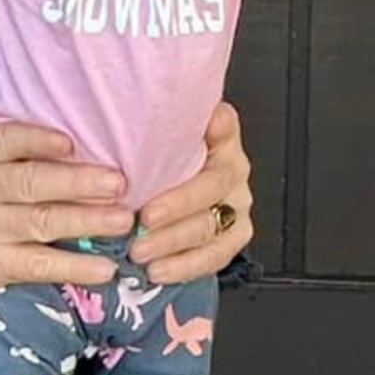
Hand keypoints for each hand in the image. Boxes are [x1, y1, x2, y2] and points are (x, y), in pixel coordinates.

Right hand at [0, 118, 132, 329]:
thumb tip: (46, 106)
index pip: (7, 138)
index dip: (41, 140)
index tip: (74, 143)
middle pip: (34, 182)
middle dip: (81, 182)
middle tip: (121, 182)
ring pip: (43, 222)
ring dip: (88, 222)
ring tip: (124, 220)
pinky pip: (38, 265)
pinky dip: (73, 268)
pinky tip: (104, 268)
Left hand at [129, 102, 255, 284]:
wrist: (176, 185)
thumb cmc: (161, 155)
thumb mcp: (156, 132)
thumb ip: (155, 120)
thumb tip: (137, 103)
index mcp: (221, 138)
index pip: (222, 130)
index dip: (212, 134)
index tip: (195, 139)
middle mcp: (234, 170)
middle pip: (210, 189)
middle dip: (175, 208)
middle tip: (142, 220)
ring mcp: (237, 205)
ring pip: (210, 227)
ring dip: (173, 243)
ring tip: (140, 252)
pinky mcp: (235, 235)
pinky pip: (215, 256)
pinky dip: (185, 266)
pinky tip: (159, 271)